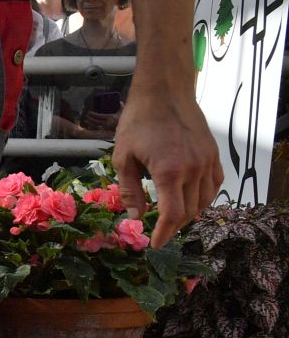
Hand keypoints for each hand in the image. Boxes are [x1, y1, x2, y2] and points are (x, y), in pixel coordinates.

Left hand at [111, 83, 222, 247]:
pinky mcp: (214, 153)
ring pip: (205, 200)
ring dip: (190, 214)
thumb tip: (135, 217)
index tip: (155, 245)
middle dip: (173, 227)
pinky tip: (191, 199)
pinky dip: (205, 197)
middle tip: (159, 233)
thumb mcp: (123, 157)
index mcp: (169, 172)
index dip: (163, 233)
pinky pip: (215, 184)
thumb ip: (130, 190)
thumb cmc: (137, 122)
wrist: (164, 92)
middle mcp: (194, 169)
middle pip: (189, 211)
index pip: (172, 214)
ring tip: (173, 218)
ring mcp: (207, 161)